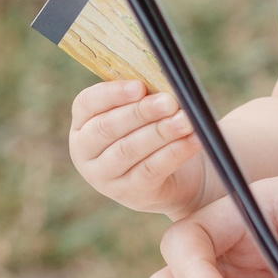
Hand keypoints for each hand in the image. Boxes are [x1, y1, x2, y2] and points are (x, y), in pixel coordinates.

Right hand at [68, 80, 206, 217]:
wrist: (178, 176)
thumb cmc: (156, 131)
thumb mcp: (146, 112)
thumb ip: (148, 97)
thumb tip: (166, 84)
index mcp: (83, 123)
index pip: (87, 103)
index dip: (112, 93)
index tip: (140, 86)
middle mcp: (84, 151)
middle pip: (107, 127)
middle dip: (141, 112)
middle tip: (170, 102)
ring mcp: (104, 177)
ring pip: (129, 150)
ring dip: (160, 132)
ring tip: (186, 120)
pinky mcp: (130, 193)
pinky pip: (150, 170)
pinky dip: (174, 152)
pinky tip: (193, 140)